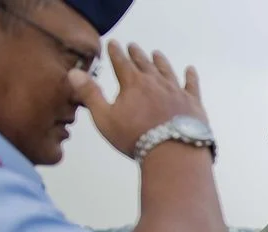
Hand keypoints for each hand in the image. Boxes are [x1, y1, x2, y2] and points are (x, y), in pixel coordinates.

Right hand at [69, 41, 208, 157]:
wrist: (173, 152)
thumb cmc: (136, 138)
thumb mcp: (105, 118)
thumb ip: (90, 94)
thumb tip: (73, 73)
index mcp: (133, 84)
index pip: (121, 63)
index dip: (116, 52)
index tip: (113, 43)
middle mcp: (155, 82)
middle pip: (144, 64)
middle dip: (137, 54)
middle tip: (133, 46)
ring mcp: (176, 92)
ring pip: (167, 71)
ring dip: (160, 62)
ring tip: (157, 54)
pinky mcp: (193, 103)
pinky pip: (192, 85)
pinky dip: (191, 77)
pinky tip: (190, 70)